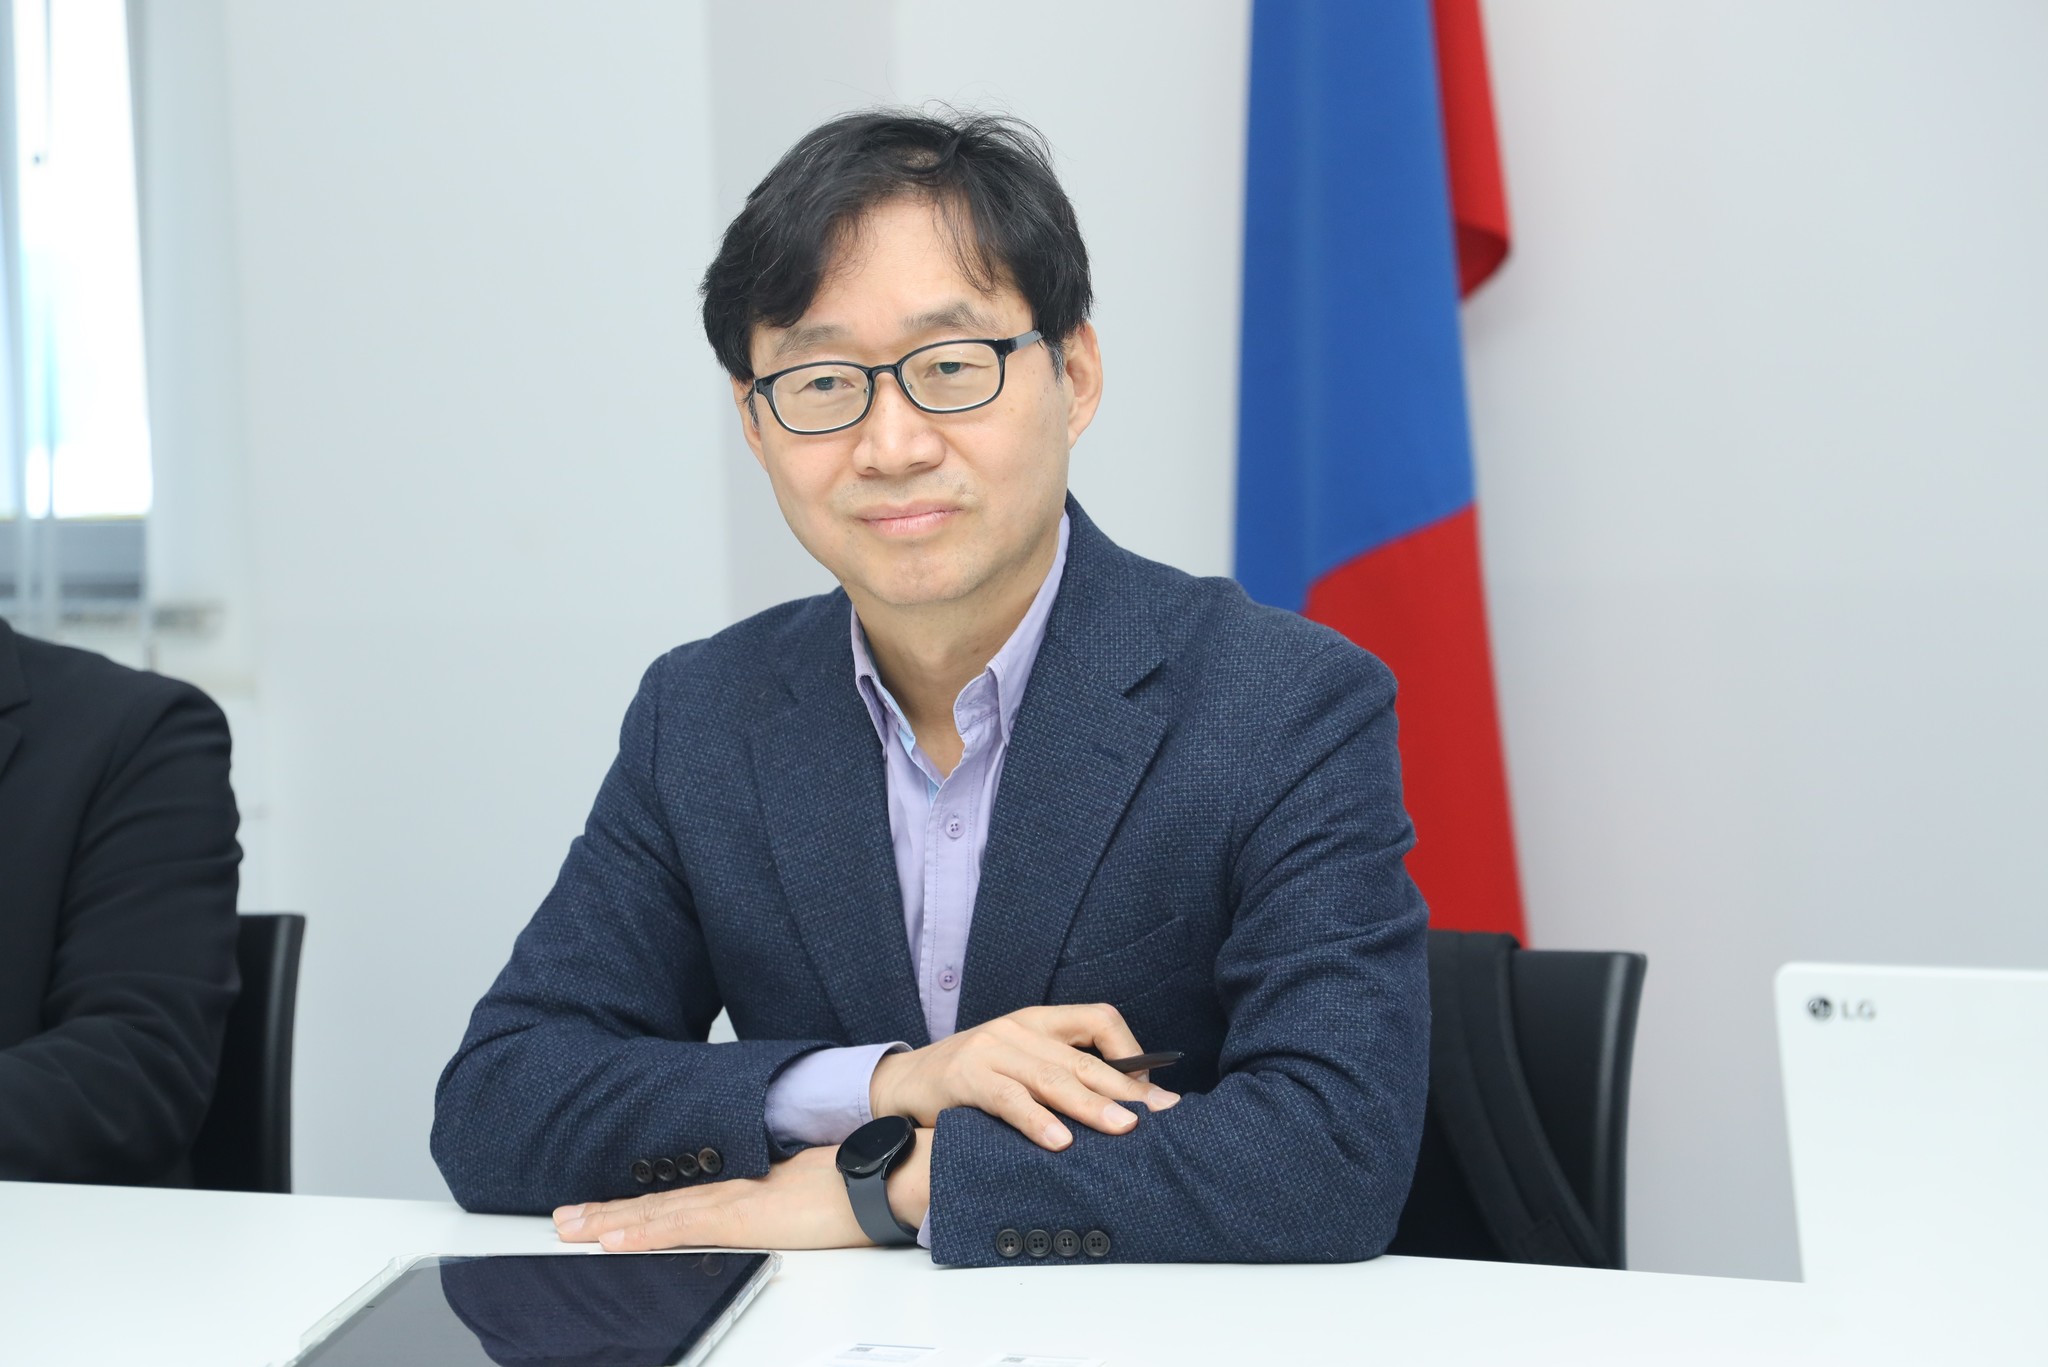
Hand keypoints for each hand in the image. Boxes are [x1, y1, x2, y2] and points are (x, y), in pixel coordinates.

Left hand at [553, 1131, 932, 1250]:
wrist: (883, 1176)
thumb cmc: (858, 1185)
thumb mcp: (808, 1194)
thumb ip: (781, 1200)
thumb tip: (773, 1209)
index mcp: (748, 1186)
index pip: (682, 1197)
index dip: (640, 1205)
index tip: (607, 1210)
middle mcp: (733, 1189)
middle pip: (659, 1203)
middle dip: (608, 1212)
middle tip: (565, 1218)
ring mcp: (735, 1202)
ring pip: (658, 1213)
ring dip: (611, 1221)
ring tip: (572, 1228)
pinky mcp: (742, 1216)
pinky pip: (681, 1227)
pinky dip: (642, 1232)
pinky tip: (613, 1238)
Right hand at [869, 1002, 1178, 1150]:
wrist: (905, 1081)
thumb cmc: (972, 1079)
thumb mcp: (1019, 1065)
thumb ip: (1060, 1073)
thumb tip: (1123, 1106)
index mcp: (1039, 1020)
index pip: (1099, 1019)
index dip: (1131, 1051)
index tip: (1153, 1090)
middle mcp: (1019, 1027)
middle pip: (1084, 1058)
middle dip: (1126, 1090)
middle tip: (1161, 1116)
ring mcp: (992, 1049)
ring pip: (1052, 1078)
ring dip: (1092, 1106)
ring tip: (1124, 1129)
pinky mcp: (967, 1076)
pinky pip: (1010, 1099)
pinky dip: (1037, 1121)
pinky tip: (1059, 1142)